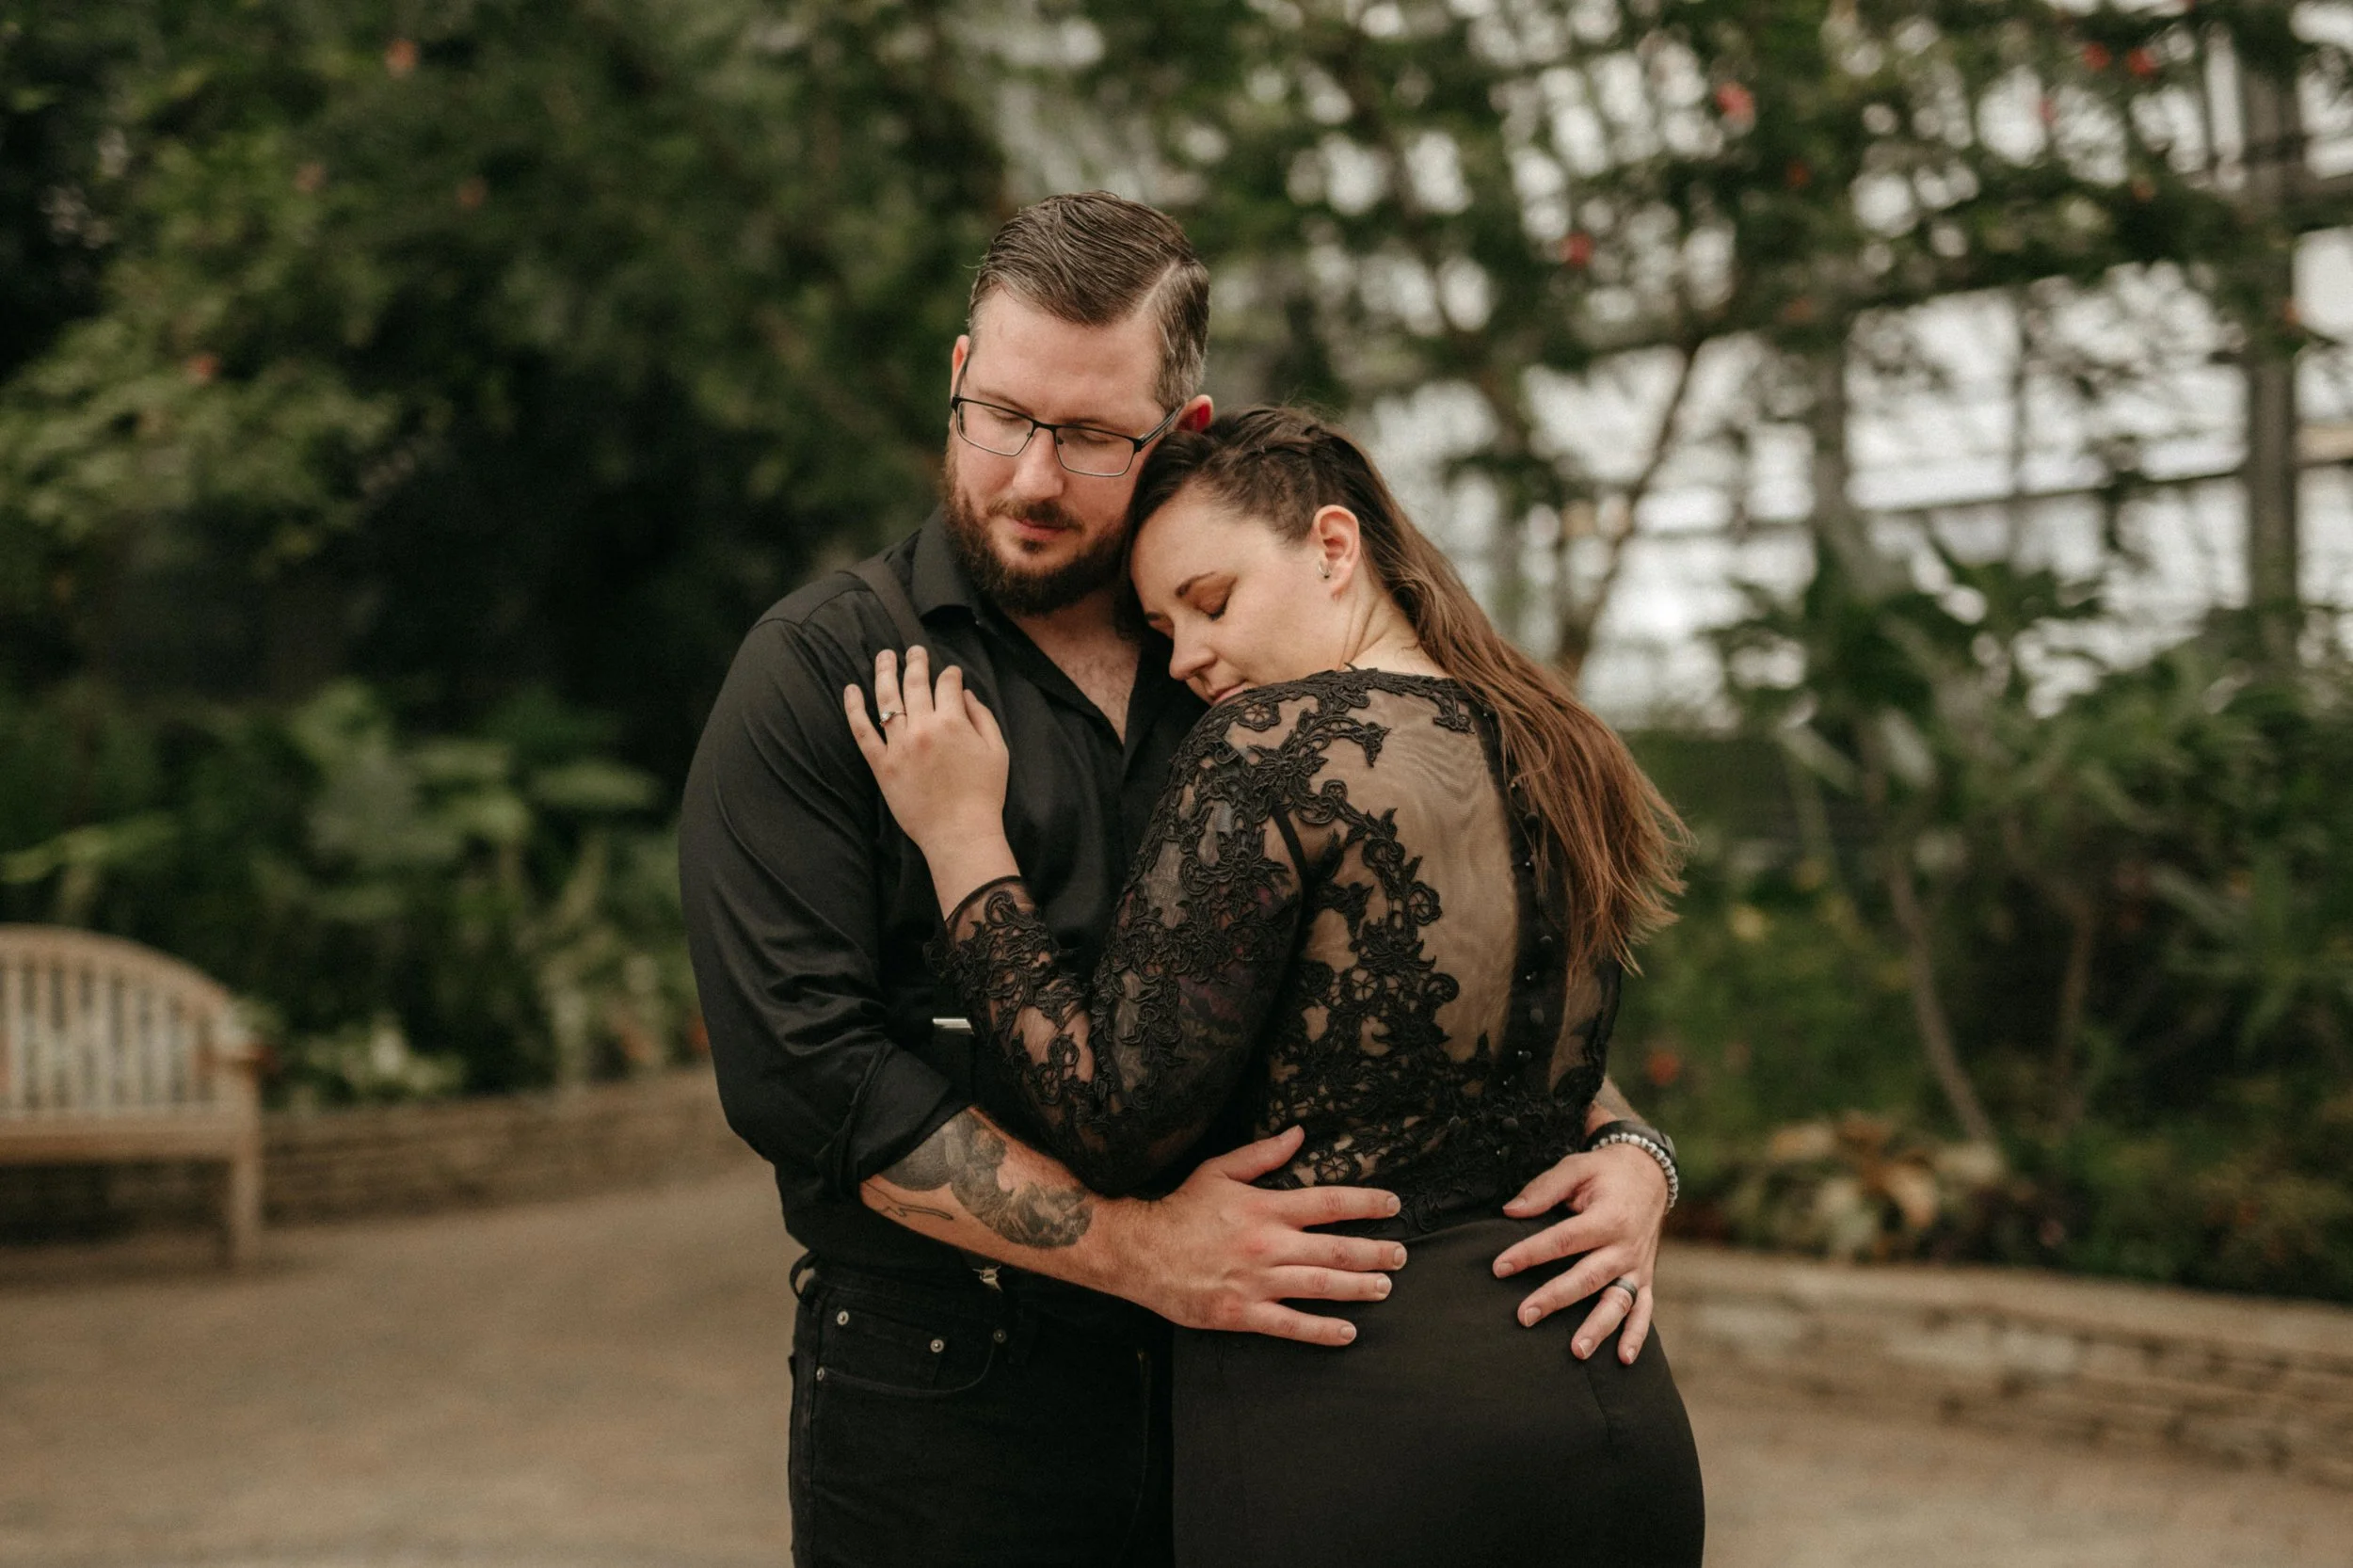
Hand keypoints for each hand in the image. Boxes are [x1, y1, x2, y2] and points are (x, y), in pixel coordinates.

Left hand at [844, 646, 1008, 854]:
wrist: (960, 832)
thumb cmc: (984, 794)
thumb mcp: (997, 751)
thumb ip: (982, 717)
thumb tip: (966, 695)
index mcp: (953, 722)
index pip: (947, 684)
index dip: (950, 674)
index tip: (951, 673)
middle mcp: (923, 727)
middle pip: (915, 683)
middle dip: (915, 662)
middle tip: (913, 649)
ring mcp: (899, 745)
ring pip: (887, 699)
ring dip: (884, 672)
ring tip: (884, 657)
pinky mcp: (882, 765)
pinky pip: (862, 731)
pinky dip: (854, 708)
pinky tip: (850, 690)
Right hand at [1100, 1127, 1405, 1347]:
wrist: (1140, 1251)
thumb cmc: (1181, 1209)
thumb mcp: (1219, 1170)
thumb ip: (1263, 1155)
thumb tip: (1298, 1134)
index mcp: (1266, 1208)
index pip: (1329, 1203)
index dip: (1366, 1204)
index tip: (1392, 1205)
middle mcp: (1268, 1245)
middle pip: (1335, 1248)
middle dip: (1374, 1252)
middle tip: (1401, 1255)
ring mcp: (1258, 1282)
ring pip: (1320, 1285)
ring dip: (1358, 1287)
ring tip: (1385, 1287)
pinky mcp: (1243, 1313)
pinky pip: (1290, 1325)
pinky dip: (1321, 1330)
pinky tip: (1348, 1332)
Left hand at [1490, 1143, 1668, 1361]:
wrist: (1651, 1173)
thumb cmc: (1606, 1171)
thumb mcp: (1576, 1167)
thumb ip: (1544, 1189)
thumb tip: (1510, 1211)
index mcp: (1607, 1217)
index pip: (1563, 1240)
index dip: (1529, 1253)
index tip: (1500, 1267)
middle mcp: (1625, 1246)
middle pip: (1587, 1277)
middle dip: (1555, 1299)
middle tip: (1524, 1316)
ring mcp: (1638, 1266)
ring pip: (1617, 1302)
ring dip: (1598, 1328)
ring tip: (1576, 1351)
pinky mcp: (1646, 1278)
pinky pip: (1644, 1310)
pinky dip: (1637, 1335)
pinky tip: (1624, 1359)